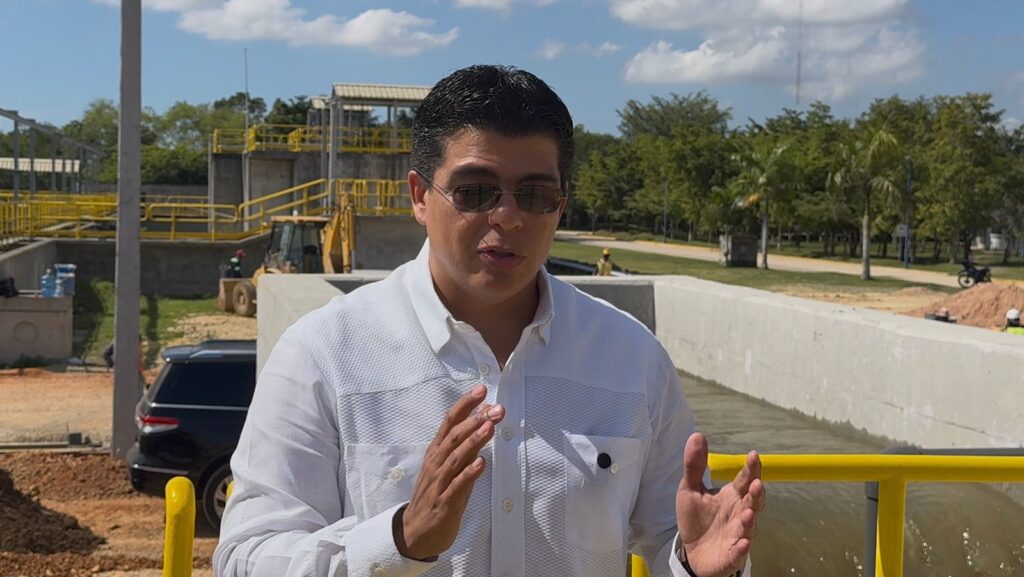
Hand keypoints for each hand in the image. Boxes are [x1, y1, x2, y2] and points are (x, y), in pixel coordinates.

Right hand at [395, 385, 504, 559]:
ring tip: (489, 427)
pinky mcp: (445, 503)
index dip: (465, 404)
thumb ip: (464, 442)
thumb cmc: (436, 493)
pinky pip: (457, 486)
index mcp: (437, 451)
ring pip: (455, 458)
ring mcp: (439, 482)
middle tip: (496, 408)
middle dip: (475, 420)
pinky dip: (469, 473)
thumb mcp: (449, 464)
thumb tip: (484, 416)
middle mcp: (436, 463)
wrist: (416, 532)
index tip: (482, 389)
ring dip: (473, 441)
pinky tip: (481, 463)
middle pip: (454, 436)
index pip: (450, 421)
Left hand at [675, 433, 763, 576]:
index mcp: (732, 496)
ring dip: (750, 521)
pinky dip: (741, 549)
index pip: (744, 480)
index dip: (750, 469)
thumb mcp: (690, 489)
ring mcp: (737, 535)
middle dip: (756, 495)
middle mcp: (739, 514)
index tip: (753, 455)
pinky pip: (738, 552)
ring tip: (748, 513)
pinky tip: (741, 543)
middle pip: (752, 503)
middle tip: (756, 484)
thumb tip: (697, 435)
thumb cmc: (697, 518)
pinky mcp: (731, 555)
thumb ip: (694, 465)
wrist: (692, 552)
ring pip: (748, 527)